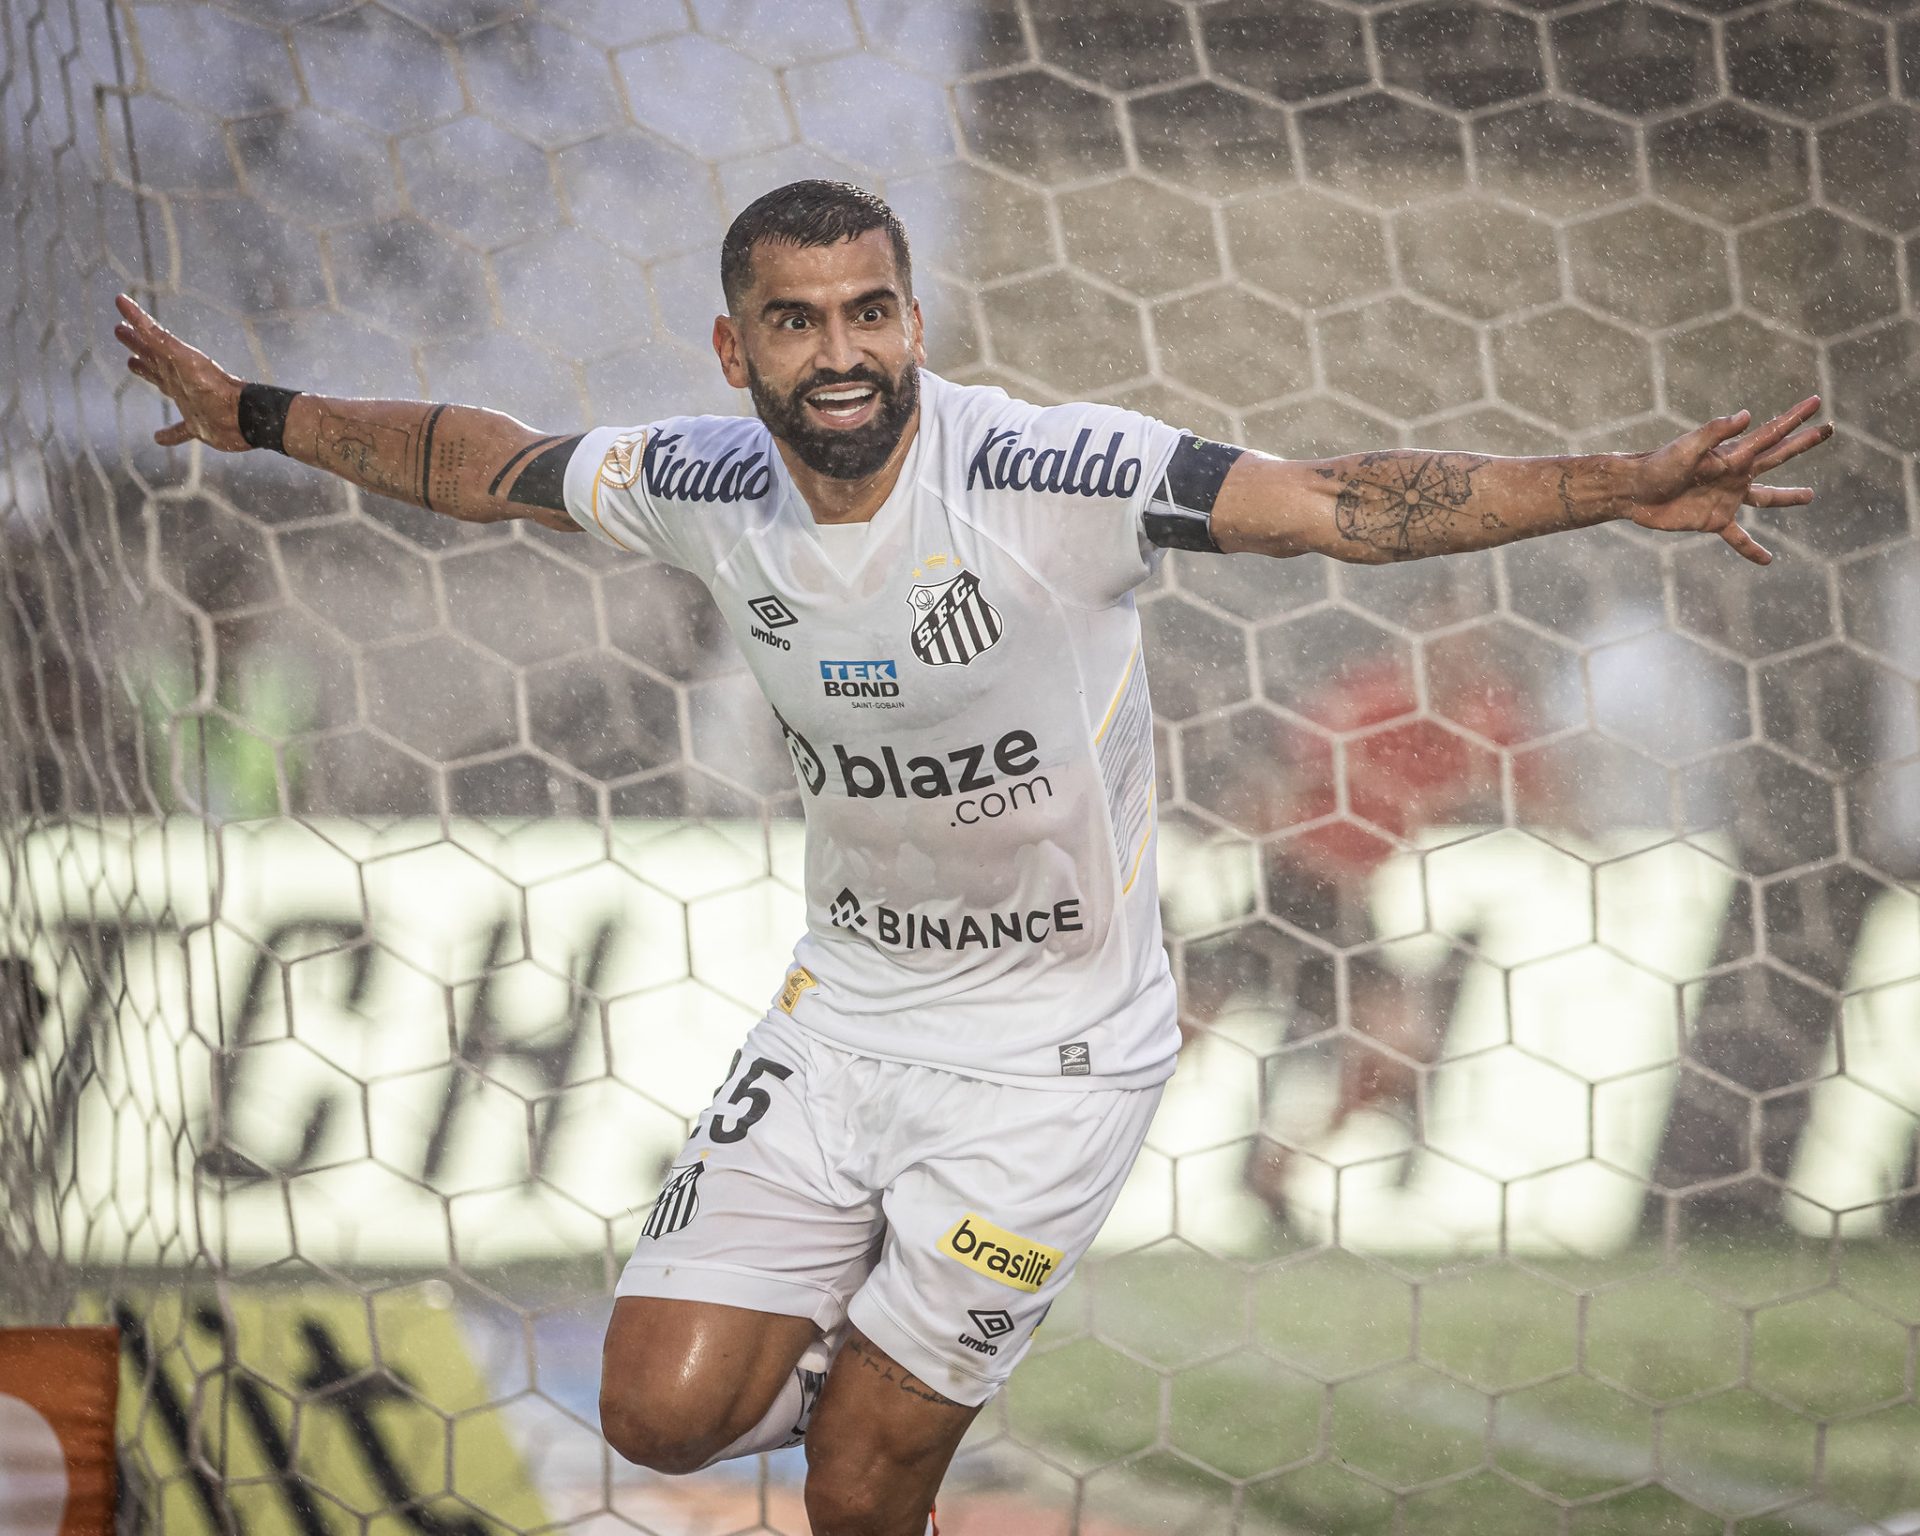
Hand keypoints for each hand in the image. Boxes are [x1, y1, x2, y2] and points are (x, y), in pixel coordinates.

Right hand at [112, 294, 248, 451]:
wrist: (245, 418)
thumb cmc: (215, 387)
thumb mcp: (182, 359)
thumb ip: (157, 337)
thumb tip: (125, 302)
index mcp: (175, 363)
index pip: (149, 339)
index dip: (135, 322)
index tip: (120, 302)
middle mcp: (180, 380)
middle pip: (153, 358)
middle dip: (137, 345)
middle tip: (121, 332)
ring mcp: (190, 402)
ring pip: (163, 385)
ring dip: (148, 374)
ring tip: (133, 365)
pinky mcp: (199, 426)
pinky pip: (180, 431)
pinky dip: (169, 434)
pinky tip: (158, 438)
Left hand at [1626, 396, 1832, 564]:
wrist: (1634, 492)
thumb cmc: (1657, 465)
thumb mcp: (1687, 448)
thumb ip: (1716, 432)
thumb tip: (1747, 415)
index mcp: (1733, 455)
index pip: (1772, 434)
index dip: (1795, 419)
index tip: (1817, 402)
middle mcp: (1735, 474)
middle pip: (1777, 457)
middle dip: (1802, 444)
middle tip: (1827, 430)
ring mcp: (1726, 498)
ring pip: (1765, 498)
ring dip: (1787, 497)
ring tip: (1810, 496)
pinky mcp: (1713, 521)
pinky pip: (1738, 537)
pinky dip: (1751, 548)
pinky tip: (1767, 560)